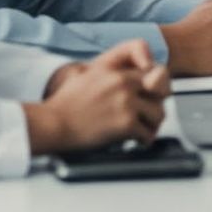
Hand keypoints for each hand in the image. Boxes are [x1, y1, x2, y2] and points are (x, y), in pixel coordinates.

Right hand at [27, 43, 170, 153]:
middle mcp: (124, 83)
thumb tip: (121, 74)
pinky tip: (137, 142)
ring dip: (152, 125)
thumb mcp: (85, 74)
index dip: (155, 85)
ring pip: (159, 113)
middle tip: (149, 117)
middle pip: (160, 92)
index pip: (153, 70)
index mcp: (115, 70)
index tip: (154, 95)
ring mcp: (126, 102)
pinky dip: (144, 140)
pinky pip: (147, 133)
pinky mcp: (126, 123)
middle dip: (156, 105)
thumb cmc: (64, 105)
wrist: (51, 125)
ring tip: (144, 130)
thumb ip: (107, 71)